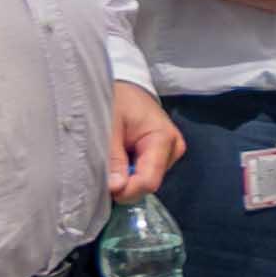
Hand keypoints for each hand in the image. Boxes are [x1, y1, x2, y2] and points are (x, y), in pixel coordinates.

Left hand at [108, 83, 180, 198]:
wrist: (127, 87)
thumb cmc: (118, 99)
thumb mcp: (110, 125)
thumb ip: (113, 158)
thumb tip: (117, 188)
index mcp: (164, 139)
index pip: (149, 180)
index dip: (126, 189)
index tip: (103, 186)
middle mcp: (173, 150)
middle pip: (148, 183)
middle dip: (124, 184)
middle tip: (103, 169)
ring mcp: (169, 154)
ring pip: (145, 181)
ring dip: (125, 178)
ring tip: (111, 158)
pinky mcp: (162, 157)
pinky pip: (144, 174)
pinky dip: (127, 173)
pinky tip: (118, 159)